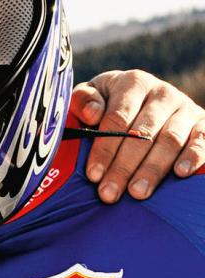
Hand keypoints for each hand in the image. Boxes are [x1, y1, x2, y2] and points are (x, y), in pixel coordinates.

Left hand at [69, 70, 204, 202]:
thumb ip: (84, 100)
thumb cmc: (112, 104)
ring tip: (137, 193)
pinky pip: (202, 140)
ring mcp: (185, 108)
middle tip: (109, 194)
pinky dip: (193, 156)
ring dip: (152, 169)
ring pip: (170, 140)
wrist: (148, 101)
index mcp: (133, 83)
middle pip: (142, 133)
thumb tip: (90, 113)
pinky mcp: (203, 124)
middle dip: (123, 166)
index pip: (117, 118)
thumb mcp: (94, 97)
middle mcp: (162, 92)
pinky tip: (180, 174)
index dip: (104, 148)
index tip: (93, 175)